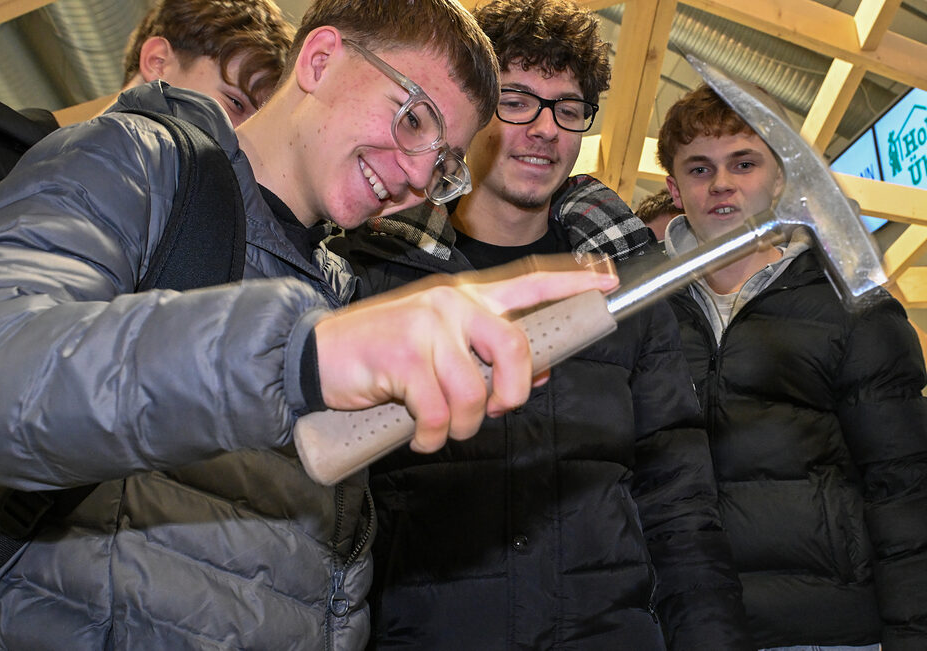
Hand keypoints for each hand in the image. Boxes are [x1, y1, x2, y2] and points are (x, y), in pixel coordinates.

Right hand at [314, 255, 617, 452]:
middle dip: (513, 391)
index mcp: (466, 298)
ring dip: (461, 426)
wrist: (317, 356)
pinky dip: (431, 436)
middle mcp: (452, 303)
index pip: (530, 283)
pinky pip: (438, 412)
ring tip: (440, 429)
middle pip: (515, 347)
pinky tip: (418, 435)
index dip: (572, 284)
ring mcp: (427, 326)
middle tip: (496, 410)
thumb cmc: (383, 355)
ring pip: (475, 391)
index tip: (609, 284)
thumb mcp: (439, 348)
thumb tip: (542, 370)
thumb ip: (485, 354)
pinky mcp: (403, 354)